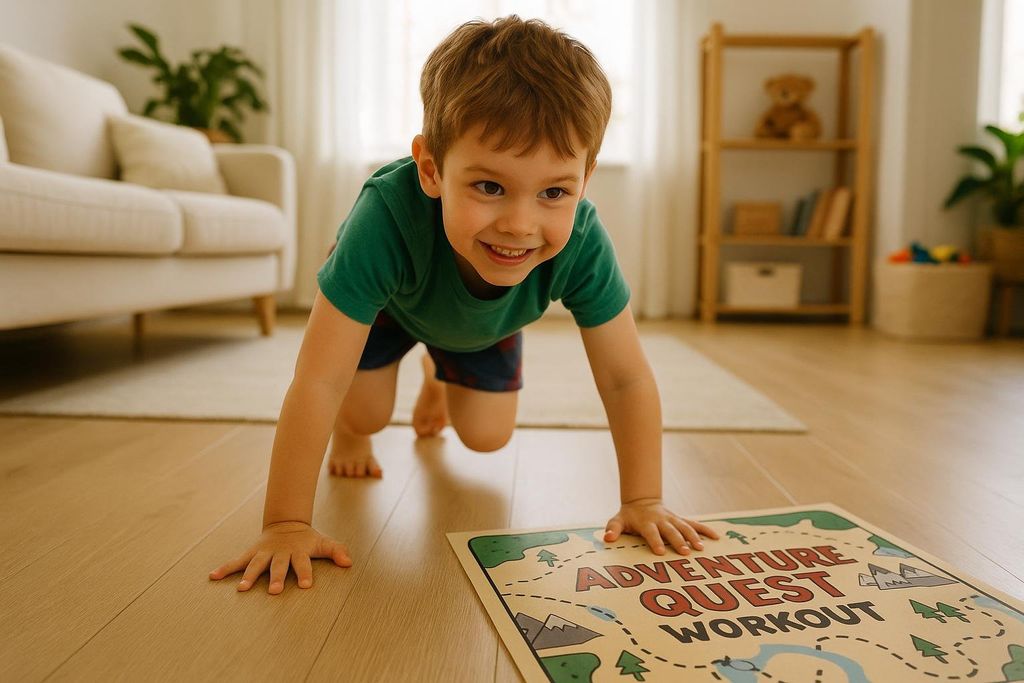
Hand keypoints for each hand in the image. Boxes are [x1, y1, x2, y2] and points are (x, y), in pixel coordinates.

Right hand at [208, 521, 351, 593]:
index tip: (306, 585)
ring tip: (241, 589)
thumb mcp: (323, 542)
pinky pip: (236, 562)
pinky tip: (212, 576)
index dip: (305, 573)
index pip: (303, 563)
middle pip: (278, 566)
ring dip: (249, 576)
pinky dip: (225, 568)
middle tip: (275, 591)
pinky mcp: (251, 554)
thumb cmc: (307, 539)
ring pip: (255, 565)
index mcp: (298, 551)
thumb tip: (349, 562)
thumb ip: (336, 550)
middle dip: (276, 578)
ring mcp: (264, 553)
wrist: (286, 524)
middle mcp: (280, 553)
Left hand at [603, 498, 719, 555]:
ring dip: (693, 537)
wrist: (641, 501)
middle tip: (685, 552)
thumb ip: (612, 529)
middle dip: (678, 541)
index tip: (660, 552)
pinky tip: (716, 537)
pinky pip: (695, 524)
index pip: (651, 532)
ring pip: (685, 527)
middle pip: (671, 531)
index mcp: (647, 522)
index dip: (655, 541)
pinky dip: (706, 530)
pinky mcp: (680, 520)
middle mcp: (662, 520)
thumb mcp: (617, 521)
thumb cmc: (629, 516)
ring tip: (701, 548)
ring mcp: (673, 519)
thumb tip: (607, 538)